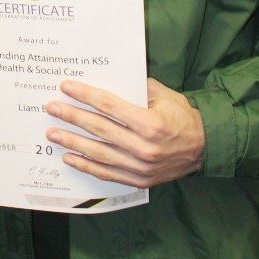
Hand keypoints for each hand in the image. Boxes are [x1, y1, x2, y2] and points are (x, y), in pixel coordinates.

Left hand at [45, 78, 204, 187]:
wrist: (206, 148)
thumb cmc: (183, 117)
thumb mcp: (164, 96)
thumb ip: (136, 88)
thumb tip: (107, 78)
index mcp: (150, 123)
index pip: (110, 106)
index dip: (86, 95)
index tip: (66, 87)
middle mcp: (144, 147)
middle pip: (100, 129)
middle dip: (72, 117)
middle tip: (52, 108)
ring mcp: (141, 166)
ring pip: (99, 154)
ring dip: (73, 143)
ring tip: (53, 134)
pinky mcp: (139, 180)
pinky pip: (107, 173)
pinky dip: (87, 166)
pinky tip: (70, 157)